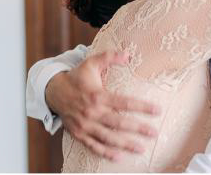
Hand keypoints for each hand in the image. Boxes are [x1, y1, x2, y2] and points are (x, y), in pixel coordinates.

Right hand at [45, 50, 159, 160]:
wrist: (53, 91)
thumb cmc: (76, 78)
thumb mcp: (90, 63)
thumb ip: (109, 57)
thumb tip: (128, 55)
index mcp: (97, 95)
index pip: (124, 102)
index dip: (142, 107)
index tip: (157, 110)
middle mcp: (92, 112)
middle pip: (119, 123)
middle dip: (138, 129)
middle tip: (154, 133)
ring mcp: (85, 125)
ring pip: (108, 138)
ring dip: (126, 144)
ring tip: (141, 148)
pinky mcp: (79, 134)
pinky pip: (94, 146)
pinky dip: (106, 153)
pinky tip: (119, 156)